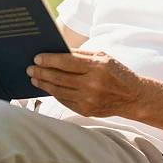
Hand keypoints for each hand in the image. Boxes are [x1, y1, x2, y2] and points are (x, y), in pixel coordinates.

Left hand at [26, 48, 142, 117]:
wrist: (133, 97)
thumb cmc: (116, 72)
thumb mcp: (103, 57)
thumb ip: (81, 54)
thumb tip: (58, 51)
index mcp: (97, 67)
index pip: (67, 62)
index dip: (49, 59)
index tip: (37, 58)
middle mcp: (92, 84)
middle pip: (59, 77)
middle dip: (42, 72)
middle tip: (30, 68)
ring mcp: (88, 99)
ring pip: (59, 90)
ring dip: (44, 83)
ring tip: (35, 78)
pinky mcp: (86, 110)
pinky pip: (64, 101)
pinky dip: (54, 93)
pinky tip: (48, 87)